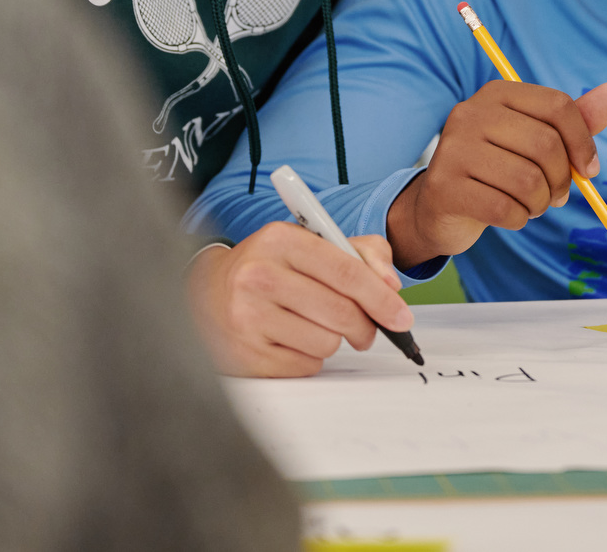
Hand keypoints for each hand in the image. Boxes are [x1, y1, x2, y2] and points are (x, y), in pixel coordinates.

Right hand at [187, 222, 411, 377]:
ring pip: (326, 343)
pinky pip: (305, 366)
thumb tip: (391, 286)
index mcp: (280, 240)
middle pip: (341, 312)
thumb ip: (361, 253)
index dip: (381, 298)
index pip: (346, 271)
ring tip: (314, 326)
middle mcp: (259, 276)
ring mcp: (247, 317)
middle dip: (365, 326)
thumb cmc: (271, 266)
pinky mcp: (244, 355)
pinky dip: (310, 358)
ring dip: (333, 340)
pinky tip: (292, 340)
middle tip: (366, 330)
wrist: (205, 293)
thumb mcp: (311, 243)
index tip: (402, 318)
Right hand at [387, 79, 606, 265]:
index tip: (589, 170)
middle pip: (545, 145)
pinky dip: (519, 219)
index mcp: (497, 93)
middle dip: (562, 179)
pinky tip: (510, 215)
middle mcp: (470, 113)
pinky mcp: (444, 187)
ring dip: (540, 203)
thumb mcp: (535, 139)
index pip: (557, 106)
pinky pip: (506, 210)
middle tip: (556, 195)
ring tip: (530, 204)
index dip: (582, 142)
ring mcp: (452, 149)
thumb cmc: (499, 167)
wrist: (442, 205)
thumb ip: (574, 120)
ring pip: (528, 181)